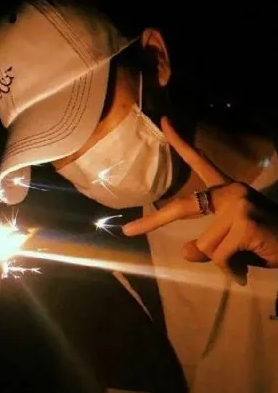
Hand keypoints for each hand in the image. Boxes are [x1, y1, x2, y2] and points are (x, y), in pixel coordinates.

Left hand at [123, 117, 277, 283]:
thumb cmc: (267, 244)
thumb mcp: (232, 245)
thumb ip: (207, 245)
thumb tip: (185, 251)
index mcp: (228, 191)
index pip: (201, 162)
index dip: (181, 143)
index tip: (164, 122)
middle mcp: (232, 192)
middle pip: (183, 206)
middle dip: (153, 221)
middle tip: (128, 231)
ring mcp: (238, 205)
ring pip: (203, 245)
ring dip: (220, 262)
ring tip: (242, 262)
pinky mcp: (243, 223)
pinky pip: (217, 256)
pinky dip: (229, 270)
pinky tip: (244, 268)